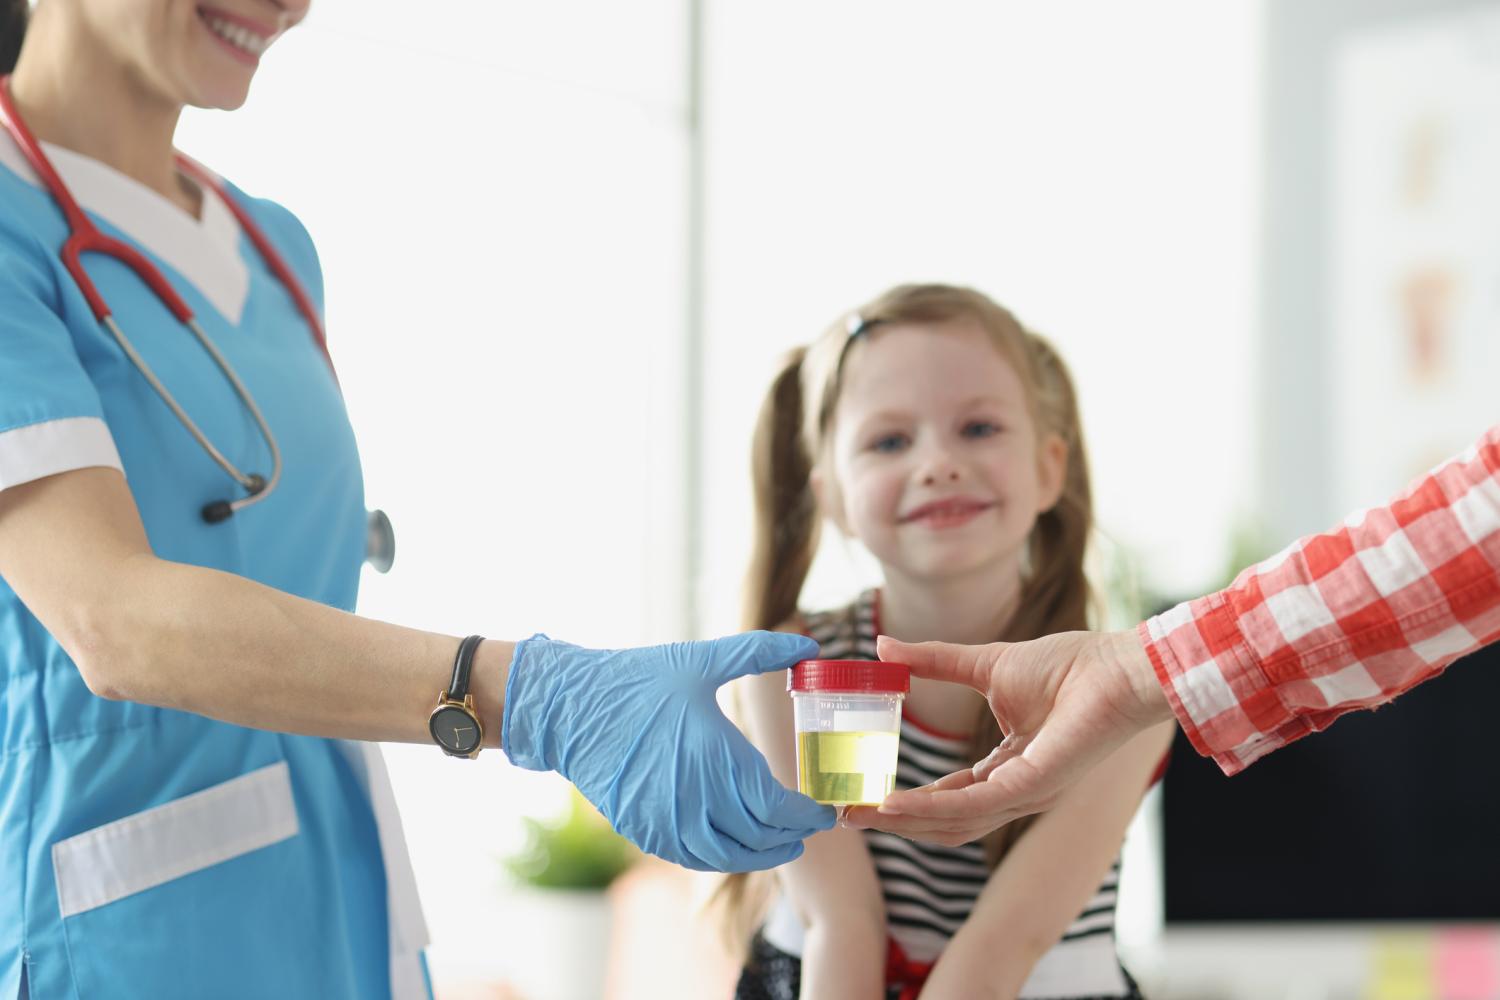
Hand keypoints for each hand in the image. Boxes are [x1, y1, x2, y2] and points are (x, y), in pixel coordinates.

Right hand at [502, 631, 835, 871]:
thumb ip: (759, 652)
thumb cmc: (637, 681)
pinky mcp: (644, 832)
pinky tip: (734, 845)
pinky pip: (693, 857)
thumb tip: (810, 641)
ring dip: (761, 855)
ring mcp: (667, 822)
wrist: (570, 710)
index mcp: (717, 760)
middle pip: (760, 837)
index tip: (824, 810)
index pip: (778, 809)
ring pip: (728, 857)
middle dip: (791, 835)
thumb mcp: (701, 660)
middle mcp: (696, 800)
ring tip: (782, 845)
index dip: (807, 816)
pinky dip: (722, 856)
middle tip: (810, 826)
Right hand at [844, 629, 1171, 844]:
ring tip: (859, 814)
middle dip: (893, 821)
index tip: (861, 797)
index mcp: (1007, 769)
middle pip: (944, 821)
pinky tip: (892, 804)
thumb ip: (934, 662)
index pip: (948, 796)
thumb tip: (883, 646)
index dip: (903, 800)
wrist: (1113, 666)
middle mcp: (1014, 792)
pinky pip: (972, 806)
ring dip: (902, 820)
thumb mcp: (984, 664)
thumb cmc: (1067, 666)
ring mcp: (1024, 795)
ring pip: (953, 823)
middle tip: (846, 816)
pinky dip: (928, 807)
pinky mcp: (1032, 787)